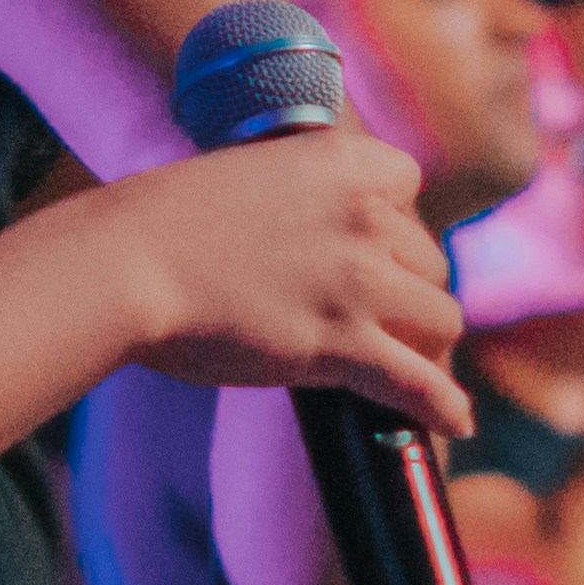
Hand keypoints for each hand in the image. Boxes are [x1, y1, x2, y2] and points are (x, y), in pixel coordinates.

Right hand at [112, 124, 468, 427]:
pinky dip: (443, 407)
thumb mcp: (247, 175)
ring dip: (426, 342)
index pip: (409, 181)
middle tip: (382, 316)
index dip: (393, 217)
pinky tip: (455, 423)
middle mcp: (365, 215)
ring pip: (442, 318)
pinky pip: (420, 383)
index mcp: (341, 161)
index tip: (372, 242)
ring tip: (411, 364)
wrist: (128, 262)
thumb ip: (296, 196)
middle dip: (409, 288)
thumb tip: (314, 240)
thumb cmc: (163, 223)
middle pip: (431, 259)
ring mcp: (361, 282)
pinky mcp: (344, 344)